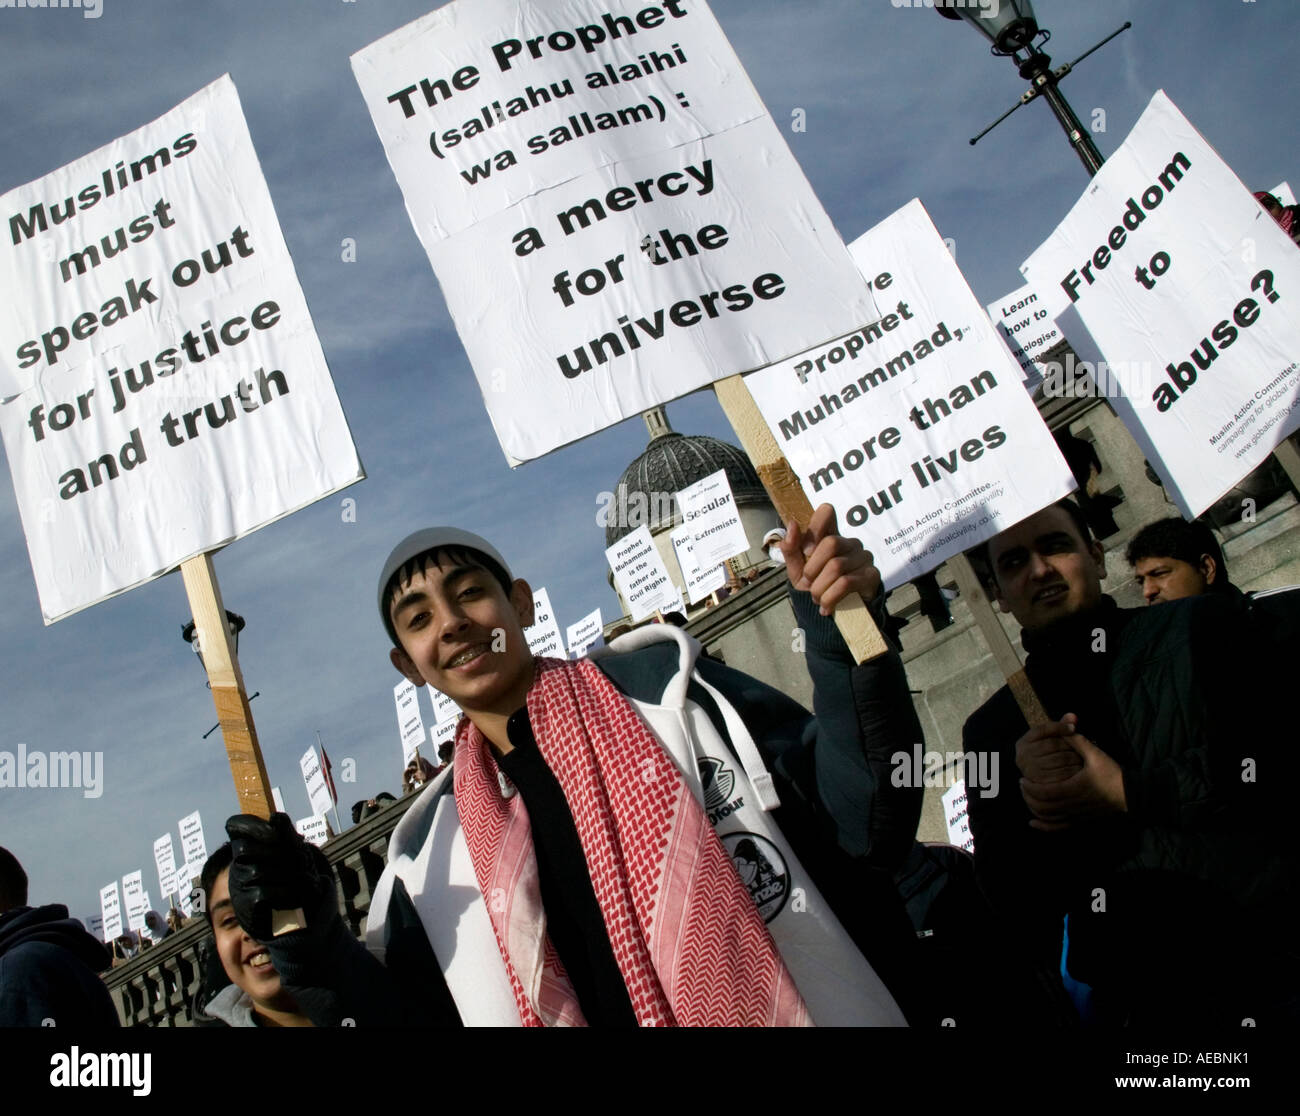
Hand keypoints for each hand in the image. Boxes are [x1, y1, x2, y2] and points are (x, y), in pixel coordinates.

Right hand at [225, 813, 334, 940]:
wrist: (302, 914)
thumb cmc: (297, 877)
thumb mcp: (297, 853)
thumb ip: (287, 835)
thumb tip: (275, 817)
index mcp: (250, 847)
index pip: (236, 826)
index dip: (250, 826)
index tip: (274, 832)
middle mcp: (238, 865)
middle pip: (244, 849)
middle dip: (276, 852)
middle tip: (301, 859)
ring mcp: (239, 886)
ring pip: (255, 871)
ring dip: (286, 874)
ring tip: (307, 880)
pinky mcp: (245, 906)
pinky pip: (261, 894)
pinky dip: (283, 894)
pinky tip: (296, 897)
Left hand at [781, 504, 881, 615]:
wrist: (833, 611)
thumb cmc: (816, 585)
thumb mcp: (797, 569)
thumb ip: (791, 548)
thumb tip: (792, 524)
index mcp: (830, 536)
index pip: (826, 512)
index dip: (814, 528)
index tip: (806, 551)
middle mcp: (850, 543)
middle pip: (831, 543)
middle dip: (813, 569)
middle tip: (809, 584)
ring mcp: (863, 557)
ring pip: (837, 566)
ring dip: (819, 588)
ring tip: (817, 599)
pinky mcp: (871, 575)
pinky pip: (846, 582)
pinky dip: (830, 597)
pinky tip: (826, 606)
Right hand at [1015, 714, 1085, 784]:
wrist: (1036, 776)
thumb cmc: (1045, 754)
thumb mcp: (1048, 739)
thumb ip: (1060, 726)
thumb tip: (1073, 717)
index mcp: (1023, 743)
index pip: (1042, 729)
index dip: (1059, 726)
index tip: (1073, 727)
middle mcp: (1023, 756)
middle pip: (1052, 744)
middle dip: (1070, 744)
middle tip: (1083, 745)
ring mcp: (1030, 770)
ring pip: (1059, 759)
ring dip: (1074, 757)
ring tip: (1083, 756)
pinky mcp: (1041, 783)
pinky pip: (1062, 774)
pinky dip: (1073, 770)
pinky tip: (1080, 769)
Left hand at [1020, 732, 1126, 831]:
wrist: (1131, 794)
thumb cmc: (1113, 773)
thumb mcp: (1095, 754)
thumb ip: (1077, 740)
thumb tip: (1065, 725)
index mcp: (1073, 789)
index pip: (1043, 793)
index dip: (1029, 787)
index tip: (1022, 778)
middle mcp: (1073, 805)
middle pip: (1042, 807)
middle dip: (1028, 796)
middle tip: (1022, 785)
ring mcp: (1077, 815)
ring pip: (1048, 818)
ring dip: (1034, 808)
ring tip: (1027, 796)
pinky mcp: (1081, 820)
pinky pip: (1058, 827)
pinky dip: (1044, 826)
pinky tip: (1033, 822)